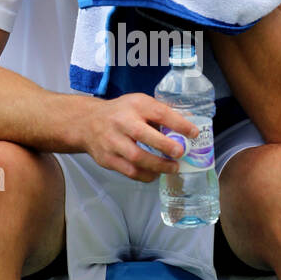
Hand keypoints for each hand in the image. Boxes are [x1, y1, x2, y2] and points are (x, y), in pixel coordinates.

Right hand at [82, 93, 199, 182]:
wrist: (87, 123)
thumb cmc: (120, 113)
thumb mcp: (139, 104)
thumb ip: (160, 114)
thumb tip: (189, 127)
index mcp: (134, 105)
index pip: (158, 112)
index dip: (178, 123)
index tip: (194, 133)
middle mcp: (121, 122)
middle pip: (142, 134)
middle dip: (164, 145)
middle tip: (180, 152)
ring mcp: (112, 142)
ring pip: (135, 157)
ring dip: (158, 165)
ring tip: (173, 168)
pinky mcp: (107, 159)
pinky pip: (129, 171)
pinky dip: (146, 175)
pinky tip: (156, 173)